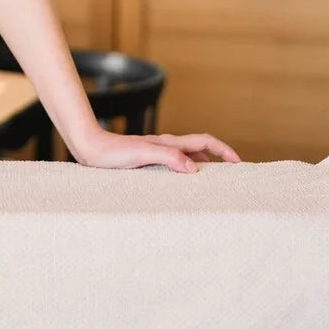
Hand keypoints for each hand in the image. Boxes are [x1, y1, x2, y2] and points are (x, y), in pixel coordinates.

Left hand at [68, 127, 241, 173]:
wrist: (89, 149)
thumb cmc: (113, 152)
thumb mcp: (142, 154)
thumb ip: (168, 157)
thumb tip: (194, 168)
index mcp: (169, 142)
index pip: (204, 141)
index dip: (223, 150)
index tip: (238, 162)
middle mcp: (165, 146)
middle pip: (199, 149)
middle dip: (217, 160)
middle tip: (231, 177)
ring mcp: (156, 153)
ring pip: (186, 159)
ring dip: (201, 167)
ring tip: (210, 185)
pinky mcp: (146, 162)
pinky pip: (173, 167)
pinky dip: (183, 174)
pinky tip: (179, 187)